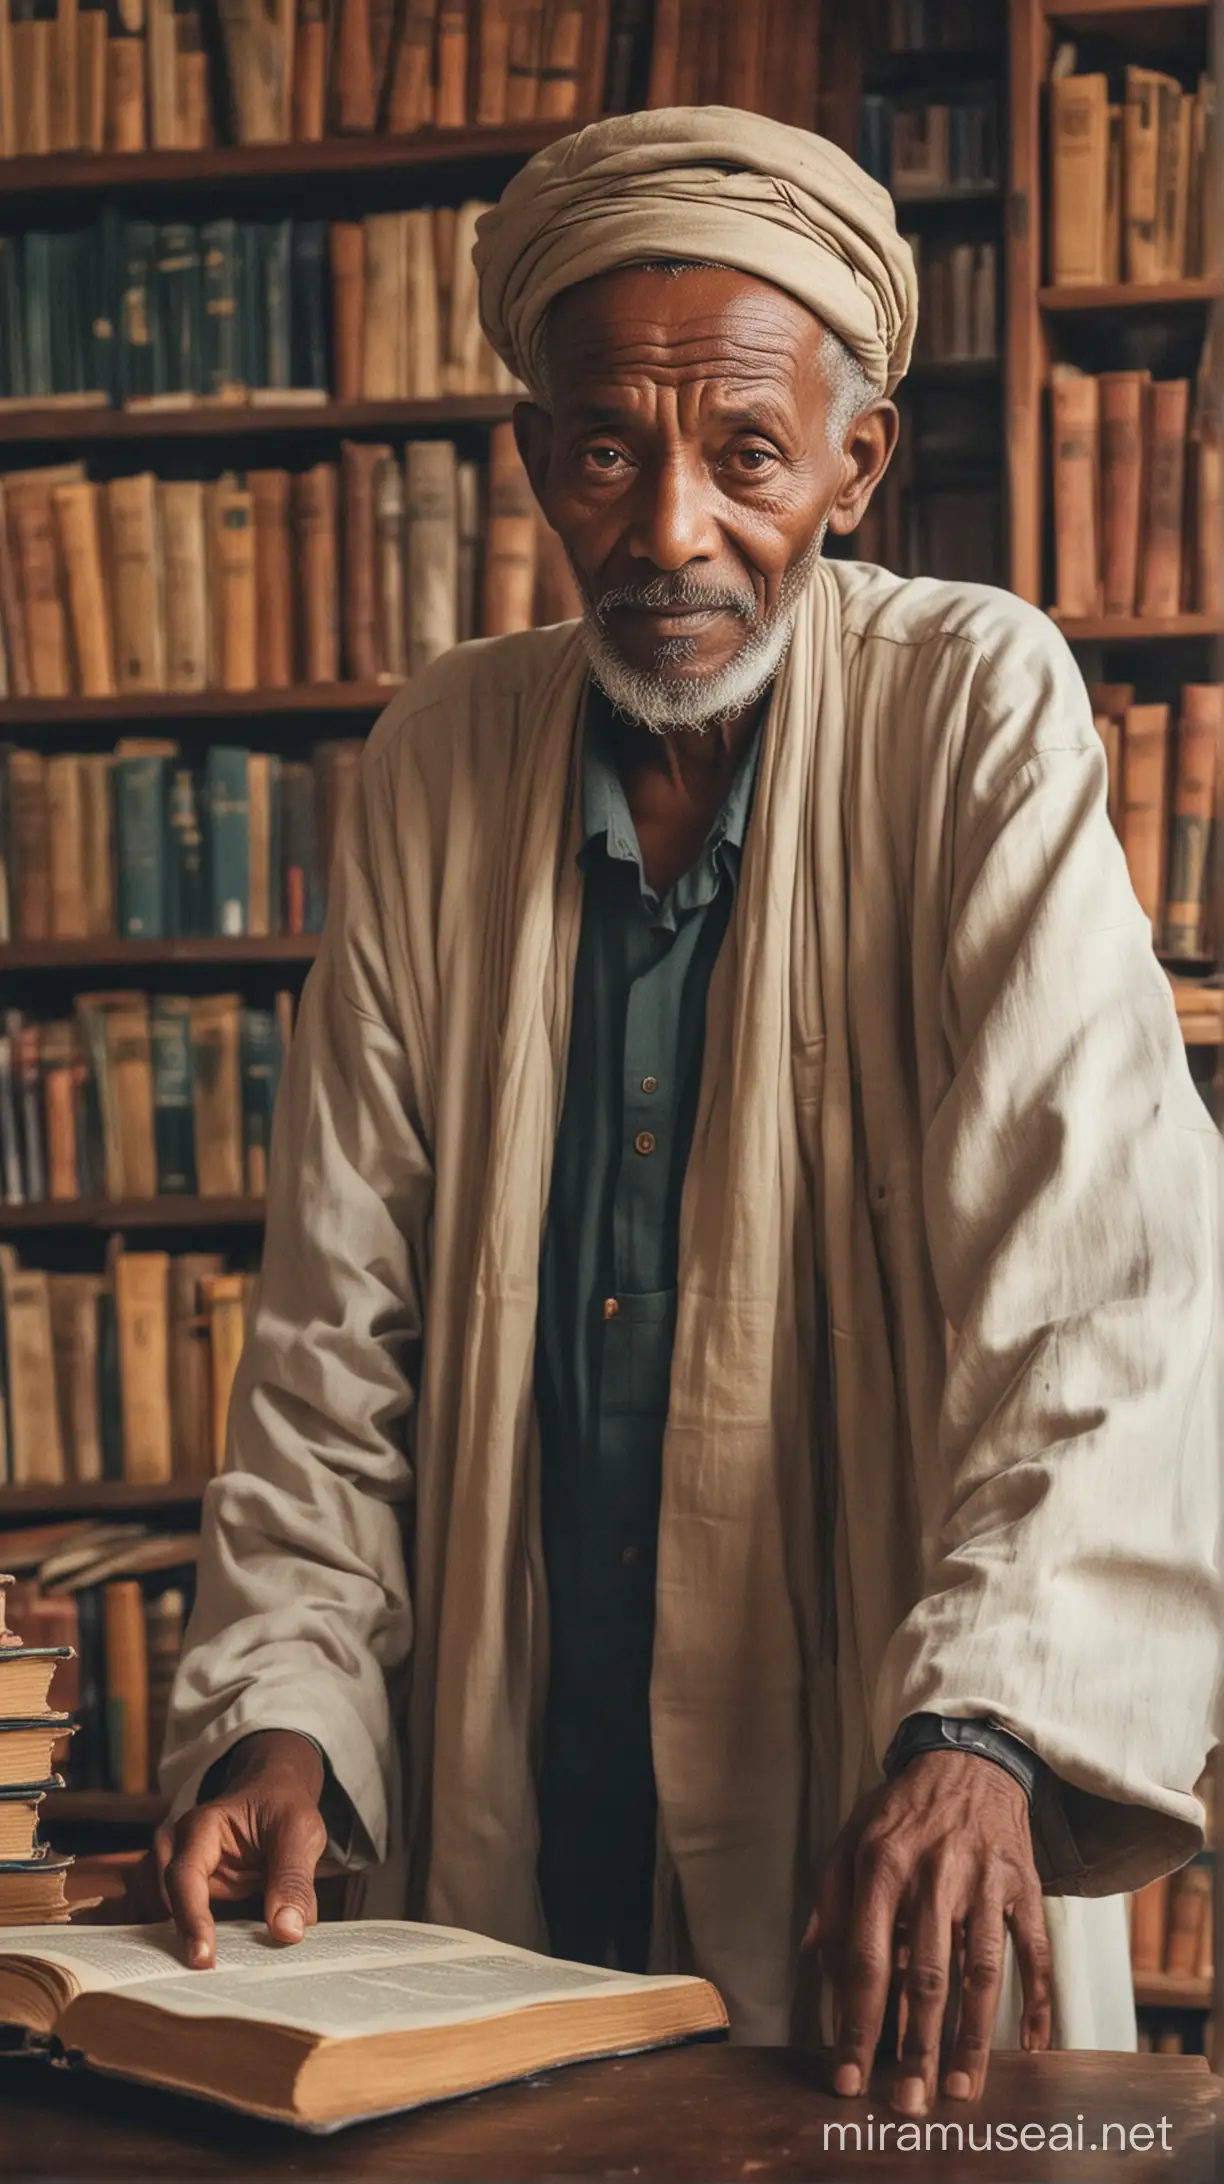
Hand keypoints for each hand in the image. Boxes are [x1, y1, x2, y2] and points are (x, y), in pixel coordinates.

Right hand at [122, 1730, 326, 1968]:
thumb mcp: (299, 1833)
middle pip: (162, 1901)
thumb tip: (287, 1932)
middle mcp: (176, 1846)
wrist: (272, 1792)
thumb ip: (294, 1880)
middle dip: (179, 1938)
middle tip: (209, 1976)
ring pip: (152, 1913)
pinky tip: (198, 1953)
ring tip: (202, 1967)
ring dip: (173, 1939)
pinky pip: (162, 1918)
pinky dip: (177, 1936)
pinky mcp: (175, 1888)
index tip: (204, 1959)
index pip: (185, 1877)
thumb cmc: (283, 1807)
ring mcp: (170, 1867)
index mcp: (202, 1827)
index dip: (192, 1921)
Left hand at [804, 1752, 1051, 2116]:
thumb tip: (812, 1955)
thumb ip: (829, 1894)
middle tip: (910, 2102)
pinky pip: (1033, 1952)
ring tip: (962, 2089)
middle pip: (925, 1976)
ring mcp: (984, 1881)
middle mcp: (933, 1874)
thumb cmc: (903, 1809)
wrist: (968, 1758)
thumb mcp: (851, 1836)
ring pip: (981, 1973)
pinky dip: (1036, 2002)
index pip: (865, 1958)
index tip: (850, 2076)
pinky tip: (1029, 2047)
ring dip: (972, 2038)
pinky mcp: (1023, 1886)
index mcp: (882, 1864)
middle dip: (916, 2048)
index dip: (857, 2023)